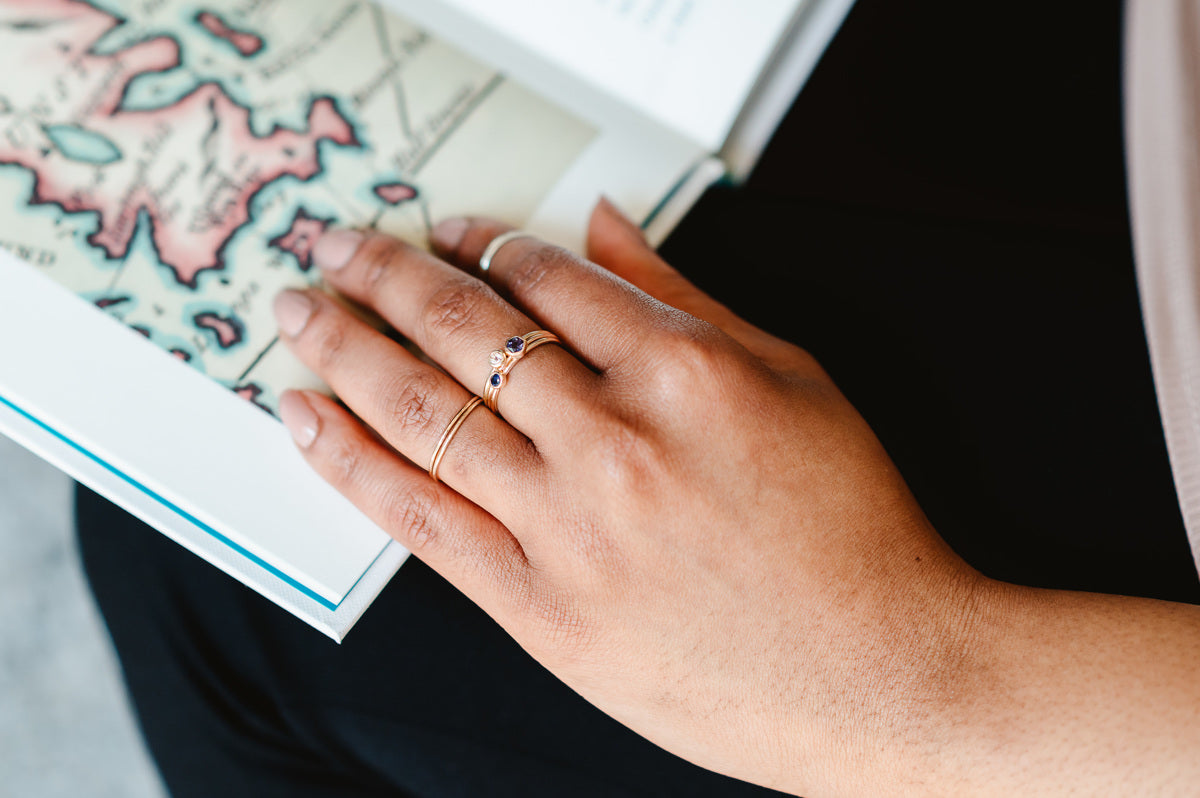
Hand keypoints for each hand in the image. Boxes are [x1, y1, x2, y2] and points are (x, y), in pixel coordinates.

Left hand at [270, 199, 980, 794]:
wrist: (877, 675)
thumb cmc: (852, 526)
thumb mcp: (794, 378)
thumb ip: (684, 297)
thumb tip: (600, 223)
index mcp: (686, 370)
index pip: (551, 281)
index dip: (484, 245)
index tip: (445, 233)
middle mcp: (614, 438)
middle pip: (467, 333)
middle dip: (388, 277)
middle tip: (339, 247)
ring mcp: (567, 525)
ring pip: (425, 414)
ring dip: (347, 351)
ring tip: (300, 312)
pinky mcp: (537, 605)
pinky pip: (420, 517)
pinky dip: (351, 460)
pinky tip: (307, 416)